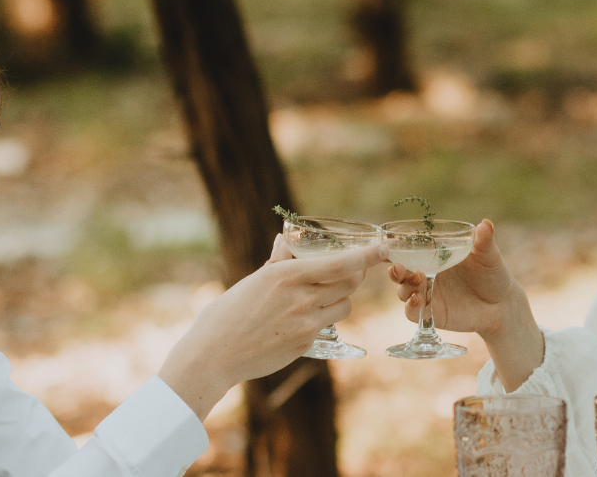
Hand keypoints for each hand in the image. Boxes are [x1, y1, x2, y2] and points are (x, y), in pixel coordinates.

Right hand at [162, 234, 383, 418]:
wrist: (214, 355)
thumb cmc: (226, 314)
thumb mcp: (252, 280)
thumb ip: (277, 262)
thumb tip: (286, 241)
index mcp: (286, 275)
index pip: (340, 263)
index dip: (366, 255)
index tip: (382, 248)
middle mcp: (301, 298)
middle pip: (350, 283)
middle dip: (354, 275)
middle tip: (350, 270)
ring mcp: (306, 323)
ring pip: (344, 306)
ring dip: (340, 298)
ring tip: (320, 296)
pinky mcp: (306, 343)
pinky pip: (326, 326)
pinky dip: (321, 319)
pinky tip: (298, 320)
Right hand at [389, 219, 542, 389]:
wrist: (502, 305)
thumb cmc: (493, 275)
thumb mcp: (488, 256)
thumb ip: (484, 241)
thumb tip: (485, 224)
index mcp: (434, 258)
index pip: (408, 252)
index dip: (395, 249)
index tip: (389, 245)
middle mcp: (426, 276)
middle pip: (400, 273)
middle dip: (395, 270)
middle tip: (398, 267)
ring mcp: (427, 295)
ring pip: (403, 292)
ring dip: (405, 286)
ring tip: (418, 280)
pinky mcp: (432, 314)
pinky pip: (413, 313)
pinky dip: (411, 307)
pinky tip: (417, 300)